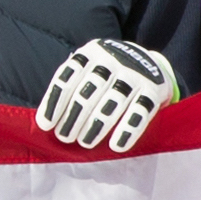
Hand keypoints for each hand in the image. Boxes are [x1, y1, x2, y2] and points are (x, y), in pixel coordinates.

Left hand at [37, 40, 176, 151]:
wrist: (149, 62)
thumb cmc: (106, 76)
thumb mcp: (87, 71)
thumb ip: (70, 91)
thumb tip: (45, 123)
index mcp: (90, 53)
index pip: (68, 77)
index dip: (55, 102)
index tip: (46, 125)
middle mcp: (112, 59)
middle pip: (89, 90)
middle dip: (75, 117)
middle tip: (65, 137)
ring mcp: (135, 73)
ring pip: (113, 101)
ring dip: (97, 125)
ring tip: (85, 142)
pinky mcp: (155, 88)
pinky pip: (140, 112)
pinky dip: (127, 130)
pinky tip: (116, 146)